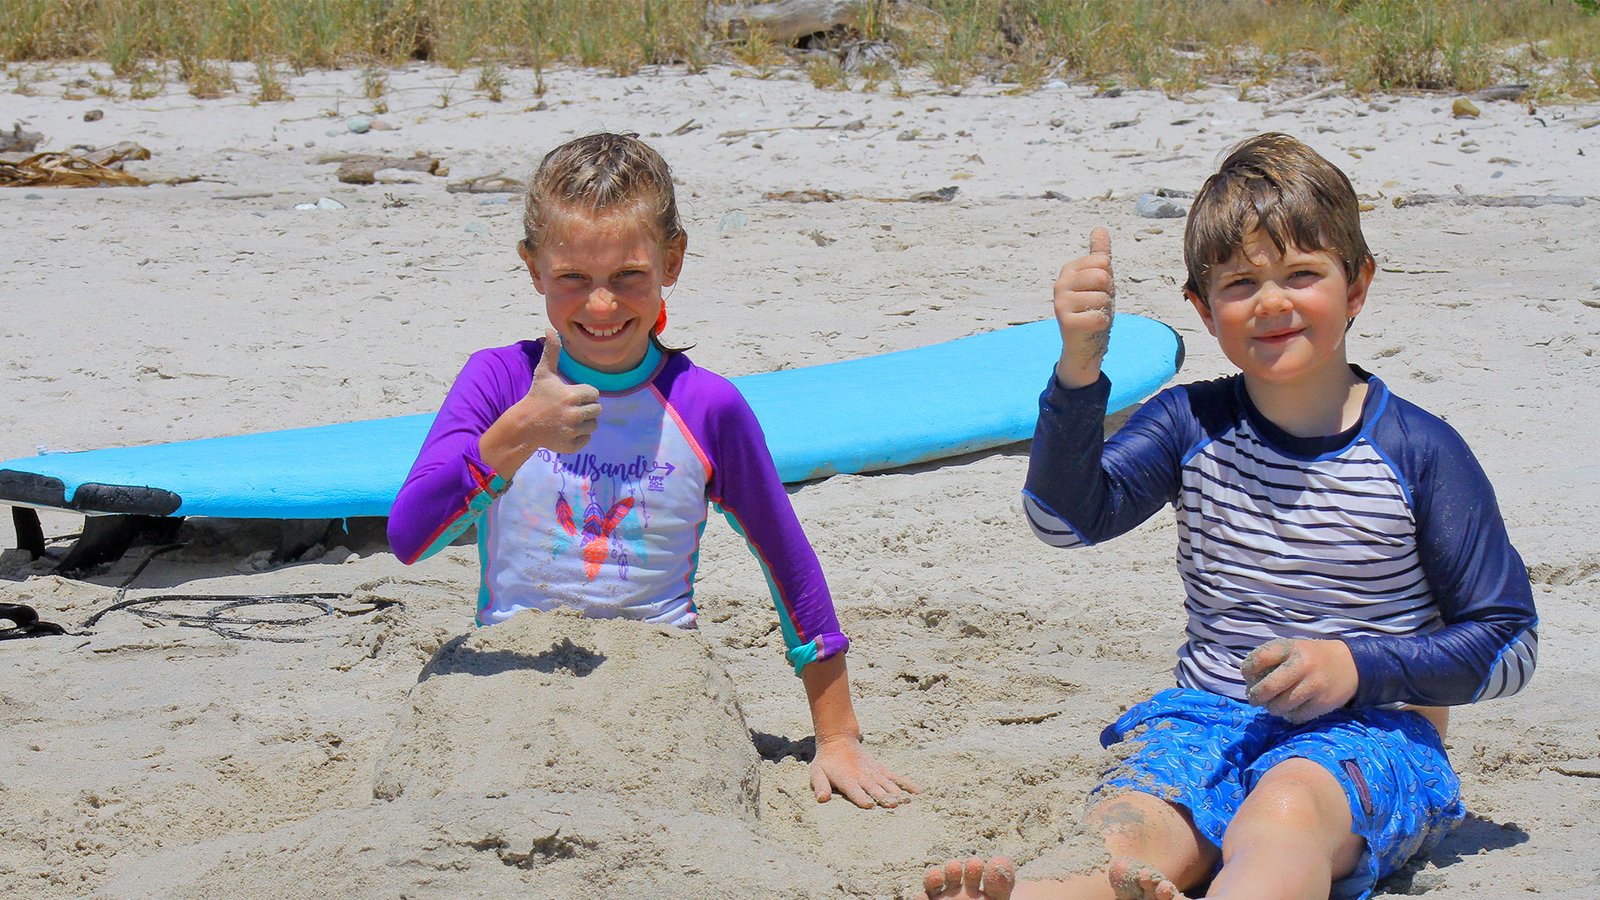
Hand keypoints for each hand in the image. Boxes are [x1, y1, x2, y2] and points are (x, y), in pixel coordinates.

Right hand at [478, 330, 601, 476]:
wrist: (524, 425)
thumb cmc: (536, 396)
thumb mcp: (544, 373)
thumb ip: (552, 352)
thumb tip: (551, 329)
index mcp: (572, 395)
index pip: (594, 393)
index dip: (584, 393)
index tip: (570, 395)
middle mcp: (574, 414)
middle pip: (597, 410)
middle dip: (586, 408)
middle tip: (569, 408)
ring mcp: (572, 431)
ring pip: (593, 425)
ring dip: (584, 422)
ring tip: (567, 419)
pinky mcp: (571, 445)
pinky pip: (586, 440)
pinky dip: (578, 437)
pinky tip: (565, 430)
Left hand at [809, 732, 921, 808]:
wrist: (838, 740)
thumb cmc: (826, 762)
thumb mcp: (817, 773)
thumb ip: (820, 786)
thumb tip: (822, 799)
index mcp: (847, 780)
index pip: (855, 791)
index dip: (862, 798)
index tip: (870, 805)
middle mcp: (862, 776)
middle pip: (874, 789)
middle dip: (883, 797)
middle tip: (893, 805)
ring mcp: (873, 772)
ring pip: (887, 784)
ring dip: (897, 793)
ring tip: (907, 802)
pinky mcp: (881, 769)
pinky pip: (895, 777)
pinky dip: (906, 783)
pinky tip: (918, 791)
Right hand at [1052, 226, 1115, 387]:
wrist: (1083, 344)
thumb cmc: (1092, 308)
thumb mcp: (1098, 280)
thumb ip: (1099, 255)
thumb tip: (1100, 228)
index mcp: (1069, 270)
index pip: (1103, 261)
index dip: (1108, 278)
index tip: (1098, 290)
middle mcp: (1060, 283)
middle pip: (1103, 277)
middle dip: (1108, 294)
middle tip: (1097, 305)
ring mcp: (1061, 303)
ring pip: (1103, 298)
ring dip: (1105, 310)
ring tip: (1093, 316)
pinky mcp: (1066, 322)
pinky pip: (1100, 317)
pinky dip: (1102, 324)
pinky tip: (1090, 328)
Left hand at [1241, 638, 1358, 722]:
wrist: (1350, 664)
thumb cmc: (1311, 657)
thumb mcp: (1292, 648)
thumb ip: (1271, 659)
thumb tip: (1248, 682)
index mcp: (1290, 648)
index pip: (1259, 659)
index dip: (1247, 670)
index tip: (1248, 676)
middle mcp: (1302, 666)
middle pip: (1268, 688)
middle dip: (1255, 696)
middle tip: (1254, 699)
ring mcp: (1314, 685)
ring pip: (1280, 706)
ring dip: (1272, 708)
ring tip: (1273, 705)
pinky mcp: (1323, 703)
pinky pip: (1297, 716)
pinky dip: (1290, 715)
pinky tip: (1291, 709)